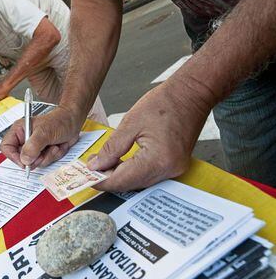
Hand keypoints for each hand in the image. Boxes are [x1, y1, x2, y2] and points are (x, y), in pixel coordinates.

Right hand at [0, 106, 81, 168]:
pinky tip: (58, 146)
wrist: (74, 121)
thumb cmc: (59, 121)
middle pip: (21, 158)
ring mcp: (35, 147)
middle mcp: (25, 139)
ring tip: (54, 145)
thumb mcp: (44, 132)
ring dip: (48, 156)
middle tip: (44, 152)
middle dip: (36, 158)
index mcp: (20, 131)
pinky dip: (54, 156)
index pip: (6, 147)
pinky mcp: (44, 152)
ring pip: (35, 162)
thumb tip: (25, 159)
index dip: (14, 157)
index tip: (25, 162)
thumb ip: (32, 146)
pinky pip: (46, 161)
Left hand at [87, 83, 210, 190]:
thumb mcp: (131, 123)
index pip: (122, 180)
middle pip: (131, 185)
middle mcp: (168, 170)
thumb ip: (111, 148)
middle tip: (91, 170)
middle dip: (109, 179)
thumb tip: (96, 165)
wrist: (192, 94)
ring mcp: (174, 170)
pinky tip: (120, 163)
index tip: (86, 177)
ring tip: (103, 165)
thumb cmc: (165, 103)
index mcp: (157, 160)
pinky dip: (132, 172)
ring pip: (139, 182)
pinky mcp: (175, 166)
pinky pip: (149, 175)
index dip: (102, 180)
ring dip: (120, 176)